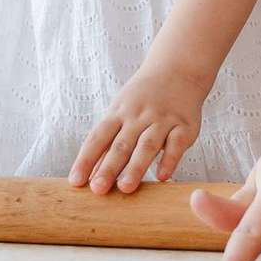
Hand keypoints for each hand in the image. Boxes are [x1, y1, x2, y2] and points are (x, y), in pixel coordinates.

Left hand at [68, 65, 209, 193]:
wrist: (177, 70)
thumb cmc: (143, 98)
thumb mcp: (121, 112)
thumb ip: (108, 144)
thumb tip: (90, 176)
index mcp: (118, 113)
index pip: (98, 138)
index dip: (86, 159)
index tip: (76, 181)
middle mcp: (138, 116)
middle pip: (121, 144)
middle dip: (108, 167)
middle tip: (98, 189)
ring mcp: (162, 120)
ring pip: (147, 145)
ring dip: (135, 166)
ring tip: (126, 187)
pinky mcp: (184, 126)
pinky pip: (176, 144)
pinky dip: (169, 159)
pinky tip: (162, 176)